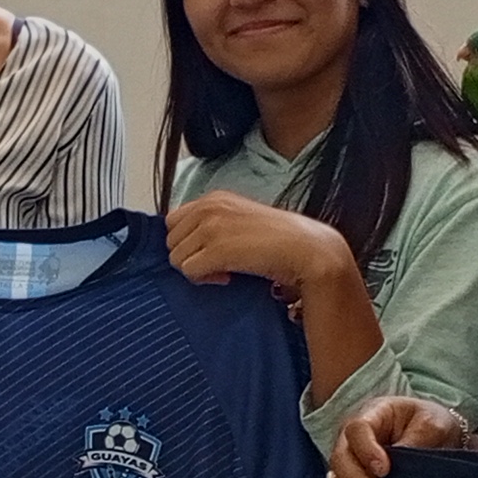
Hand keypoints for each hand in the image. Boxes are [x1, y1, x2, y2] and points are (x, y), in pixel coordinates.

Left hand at [164, 192, 352, 298]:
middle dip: (189, 256)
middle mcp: (209, 207)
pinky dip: (204, 279)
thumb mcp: (241, 220)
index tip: (212, 252)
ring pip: (176, 257)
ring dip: (196, 270)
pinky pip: (188, 271)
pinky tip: (228, 277)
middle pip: (170, 240)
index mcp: (214, 198)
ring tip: (224, 270)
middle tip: (216, 264)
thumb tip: (189, 246)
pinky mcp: (217, 249)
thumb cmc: (280, 239)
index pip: (173, 221)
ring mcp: (211, 227)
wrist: (306, 249)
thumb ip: (215, 224)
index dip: (189, 241)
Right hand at [330, 395, 477, 477]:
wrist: (435, 438)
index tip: (384, 469)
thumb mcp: (434, 423)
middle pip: (340, 458)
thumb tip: (402, 460)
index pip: (357, 429)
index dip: (366, 450)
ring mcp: (350, 462)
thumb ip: (419, 438)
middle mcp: (353, 439)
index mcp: (372, 415)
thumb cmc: (431, 424)